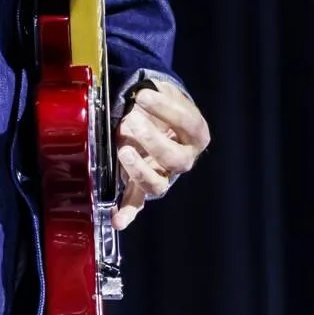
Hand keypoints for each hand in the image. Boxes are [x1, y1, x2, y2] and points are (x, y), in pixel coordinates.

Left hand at [112, 80, 210, 230]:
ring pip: (158, 184)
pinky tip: (117, 220)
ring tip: (123, 151)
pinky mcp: (143, 187)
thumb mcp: (165, 96)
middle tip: (132, 121)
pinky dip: (127, 213)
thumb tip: (139, 95)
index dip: (166, 109)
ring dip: (139, 170)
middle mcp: (184, 159)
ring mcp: (163, 176)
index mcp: (196, 135)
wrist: (160, 123)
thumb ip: (156, 95)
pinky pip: (137, 203)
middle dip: (152, 140)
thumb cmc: (162, 110)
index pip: (188, 123)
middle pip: (175, 158)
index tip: (143, 95)